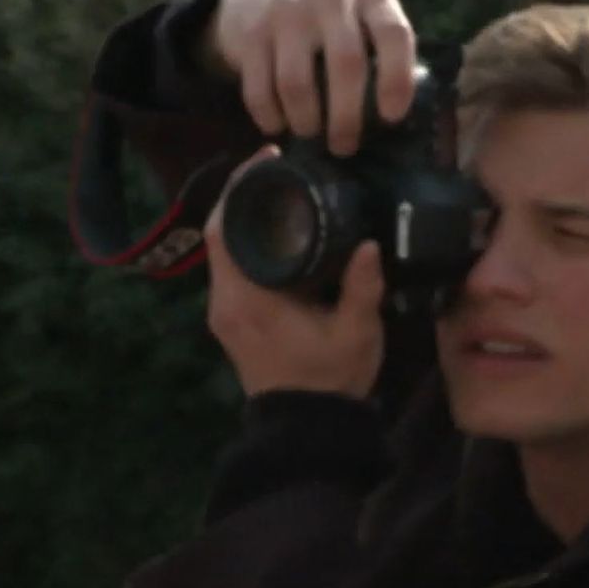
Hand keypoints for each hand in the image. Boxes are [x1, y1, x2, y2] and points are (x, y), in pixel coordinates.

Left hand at [203, 145, 386, 398]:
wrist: (307, 429)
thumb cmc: (331, 379)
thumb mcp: (356, 330)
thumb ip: (362, 286)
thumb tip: (368, 242)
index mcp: (247, 298)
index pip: (224, 228)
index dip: (239, 187)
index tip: (268, 158)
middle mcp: (225, 300)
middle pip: (219, 230)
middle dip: (244, 194)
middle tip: (281, 167)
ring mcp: (224, 311)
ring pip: (224, 248)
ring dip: (246, 216)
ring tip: (282, 189)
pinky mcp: (232, 318)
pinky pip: (233, 265)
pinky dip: (250, 240)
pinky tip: (280, 227)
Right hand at [205, 0, 417, 154]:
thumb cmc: (332, 31)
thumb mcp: (365, 29)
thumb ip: (383, 62)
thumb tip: (397, 128)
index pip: (395, 34)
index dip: (397, 79)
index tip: (390, 117)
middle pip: (346, 64)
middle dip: (346, 118)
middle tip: (344, 147)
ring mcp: (289, 9)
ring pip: (297, 82)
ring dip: (305, 121)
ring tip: (309, 134)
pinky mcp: (252, 31)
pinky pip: (260, 89)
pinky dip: (270, 117)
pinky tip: (278, 125)